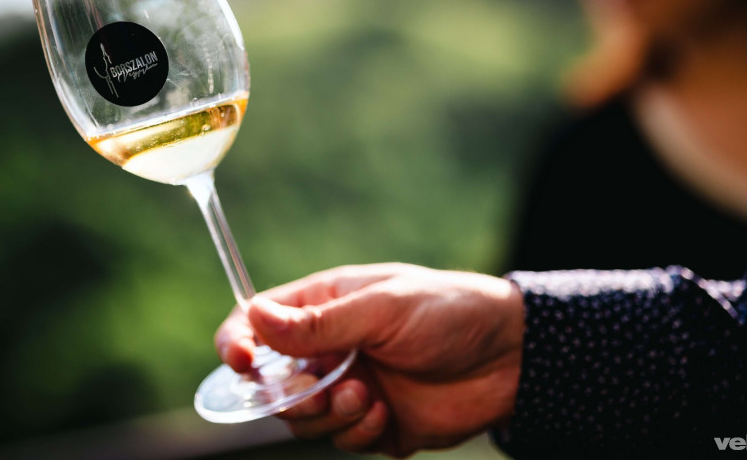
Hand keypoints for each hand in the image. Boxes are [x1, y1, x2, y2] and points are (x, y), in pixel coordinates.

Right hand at [215, 262, 523, 457]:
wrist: (508, 357)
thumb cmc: (446, 312)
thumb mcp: (382, 308)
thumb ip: (319, 322)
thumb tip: (254, 317)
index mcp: (323, 306)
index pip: (257, 324)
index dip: (238, 343)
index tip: (240, 362)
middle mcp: (329, 349)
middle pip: (272, 383)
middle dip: (292, 394)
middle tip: (325, 390)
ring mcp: (348, 386)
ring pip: (303, 419)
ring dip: (328, 415)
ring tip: (367, 396)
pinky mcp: (371, 423)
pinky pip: (340, 441)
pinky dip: (356, 432)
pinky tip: (386, 414)